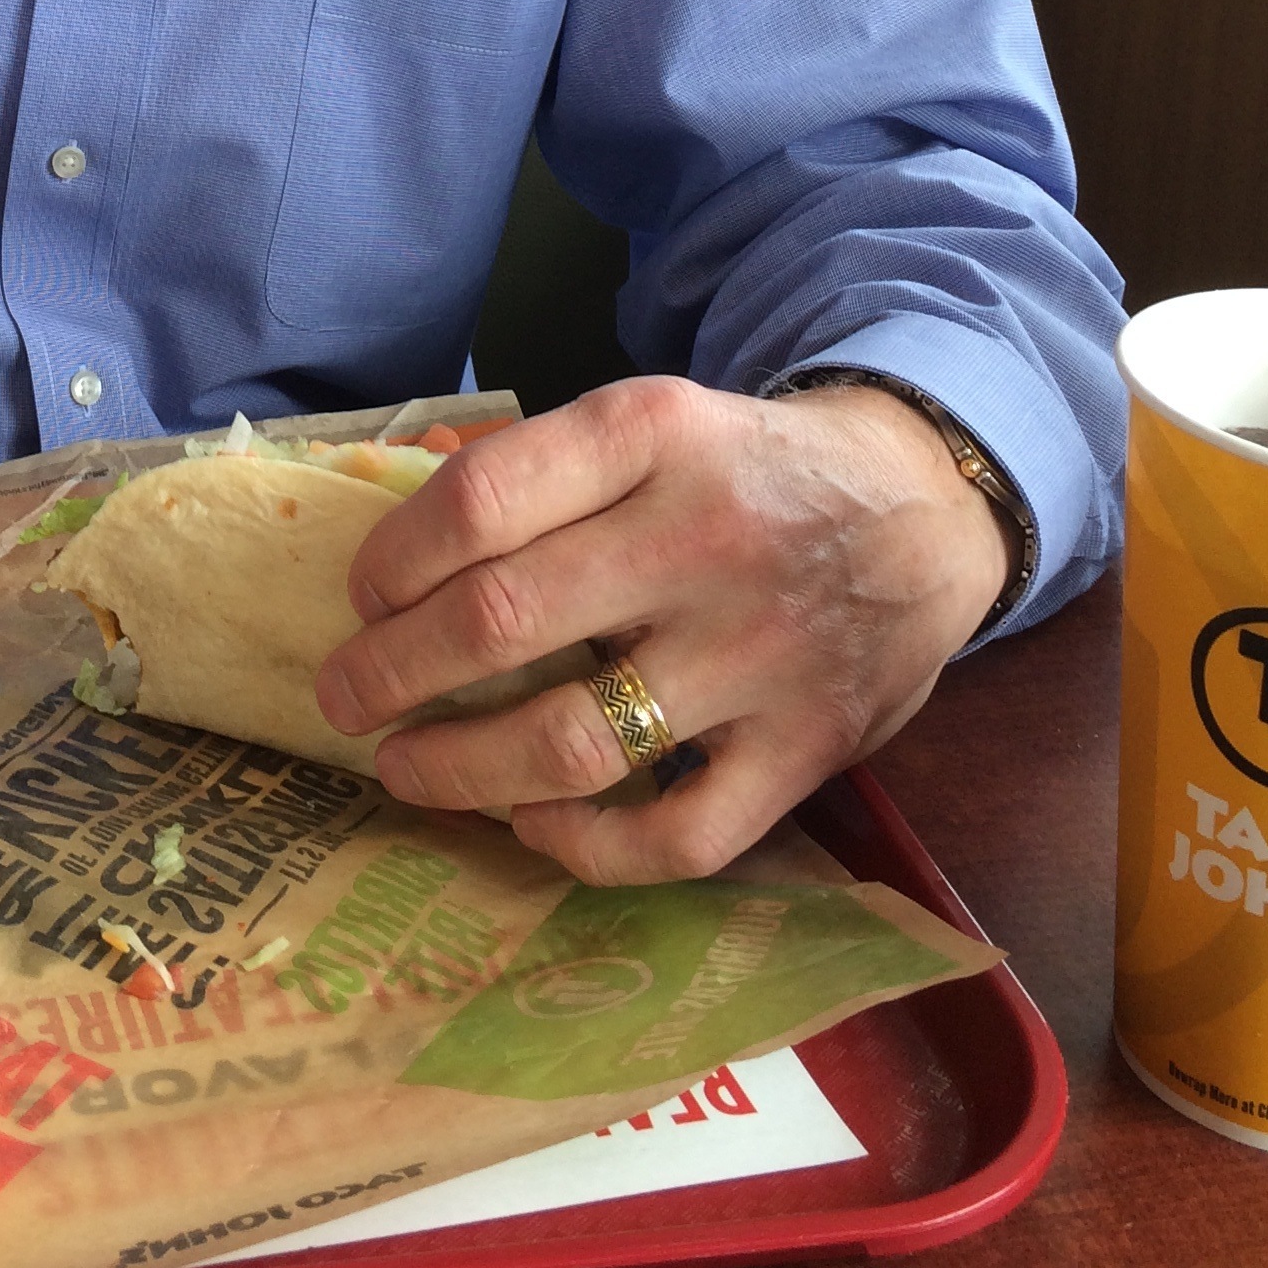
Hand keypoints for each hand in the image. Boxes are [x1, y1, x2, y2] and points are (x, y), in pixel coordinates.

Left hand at [312, 378, 1010, 880]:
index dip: (393, 563)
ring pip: (573, 740)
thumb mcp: (649, 422)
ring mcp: (759, 652)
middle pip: (502, 622)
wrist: (922, 507)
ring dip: (460, 768)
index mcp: (652, 436)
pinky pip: (679, 835)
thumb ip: (534, 468)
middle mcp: (703, 539)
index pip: (480, 501)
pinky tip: (532, 822)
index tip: (362, 599)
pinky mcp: (806, 748)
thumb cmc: (743, 470)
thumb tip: (391, 508)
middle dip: (391, 673)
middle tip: (344, 697)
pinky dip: (586, 846)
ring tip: (404, 768)